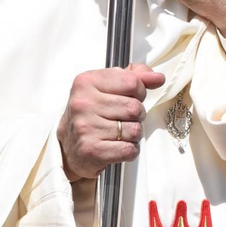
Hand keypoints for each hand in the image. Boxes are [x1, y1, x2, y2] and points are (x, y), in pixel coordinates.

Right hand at [57, 64, 165, 181]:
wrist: (68, 147)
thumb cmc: (91, 114)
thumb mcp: (107, 87)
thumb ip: (134, 77)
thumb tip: (157, 78)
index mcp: (86, 82)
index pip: (132, 82)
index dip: (139, 91)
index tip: (128, 97)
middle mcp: (82, 104)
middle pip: (135, 108)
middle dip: (136, 115)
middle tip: (121, 118)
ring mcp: (85, 127)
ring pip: (135, 130)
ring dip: (132, 134)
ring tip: (118, 133)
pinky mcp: (91, 149)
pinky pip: (129, 149)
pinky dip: (128, 150)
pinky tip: (116, 146)